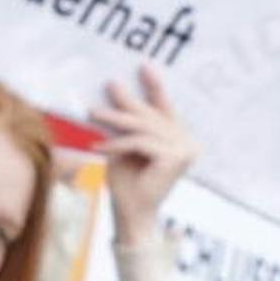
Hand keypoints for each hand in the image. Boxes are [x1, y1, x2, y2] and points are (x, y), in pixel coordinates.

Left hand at [89, 64, 195, 242]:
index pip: (165, 109)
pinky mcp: (174, 158)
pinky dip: (116, 144)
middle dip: (126, 102)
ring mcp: (185, 150)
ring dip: (114, 120)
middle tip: (108, 85)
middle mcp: (188, 143)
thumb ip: (127, 122)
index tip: (143, 66)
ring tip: (92, 113)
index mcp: (180, 139)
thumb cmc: (127, 181)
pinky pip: (139, 142)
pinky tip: (98, 148)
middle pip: (151, 116)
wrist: (131, 214)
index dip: (155, 87)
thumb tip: (115, 85)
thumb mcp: (124, 144)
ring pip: (143, 128)